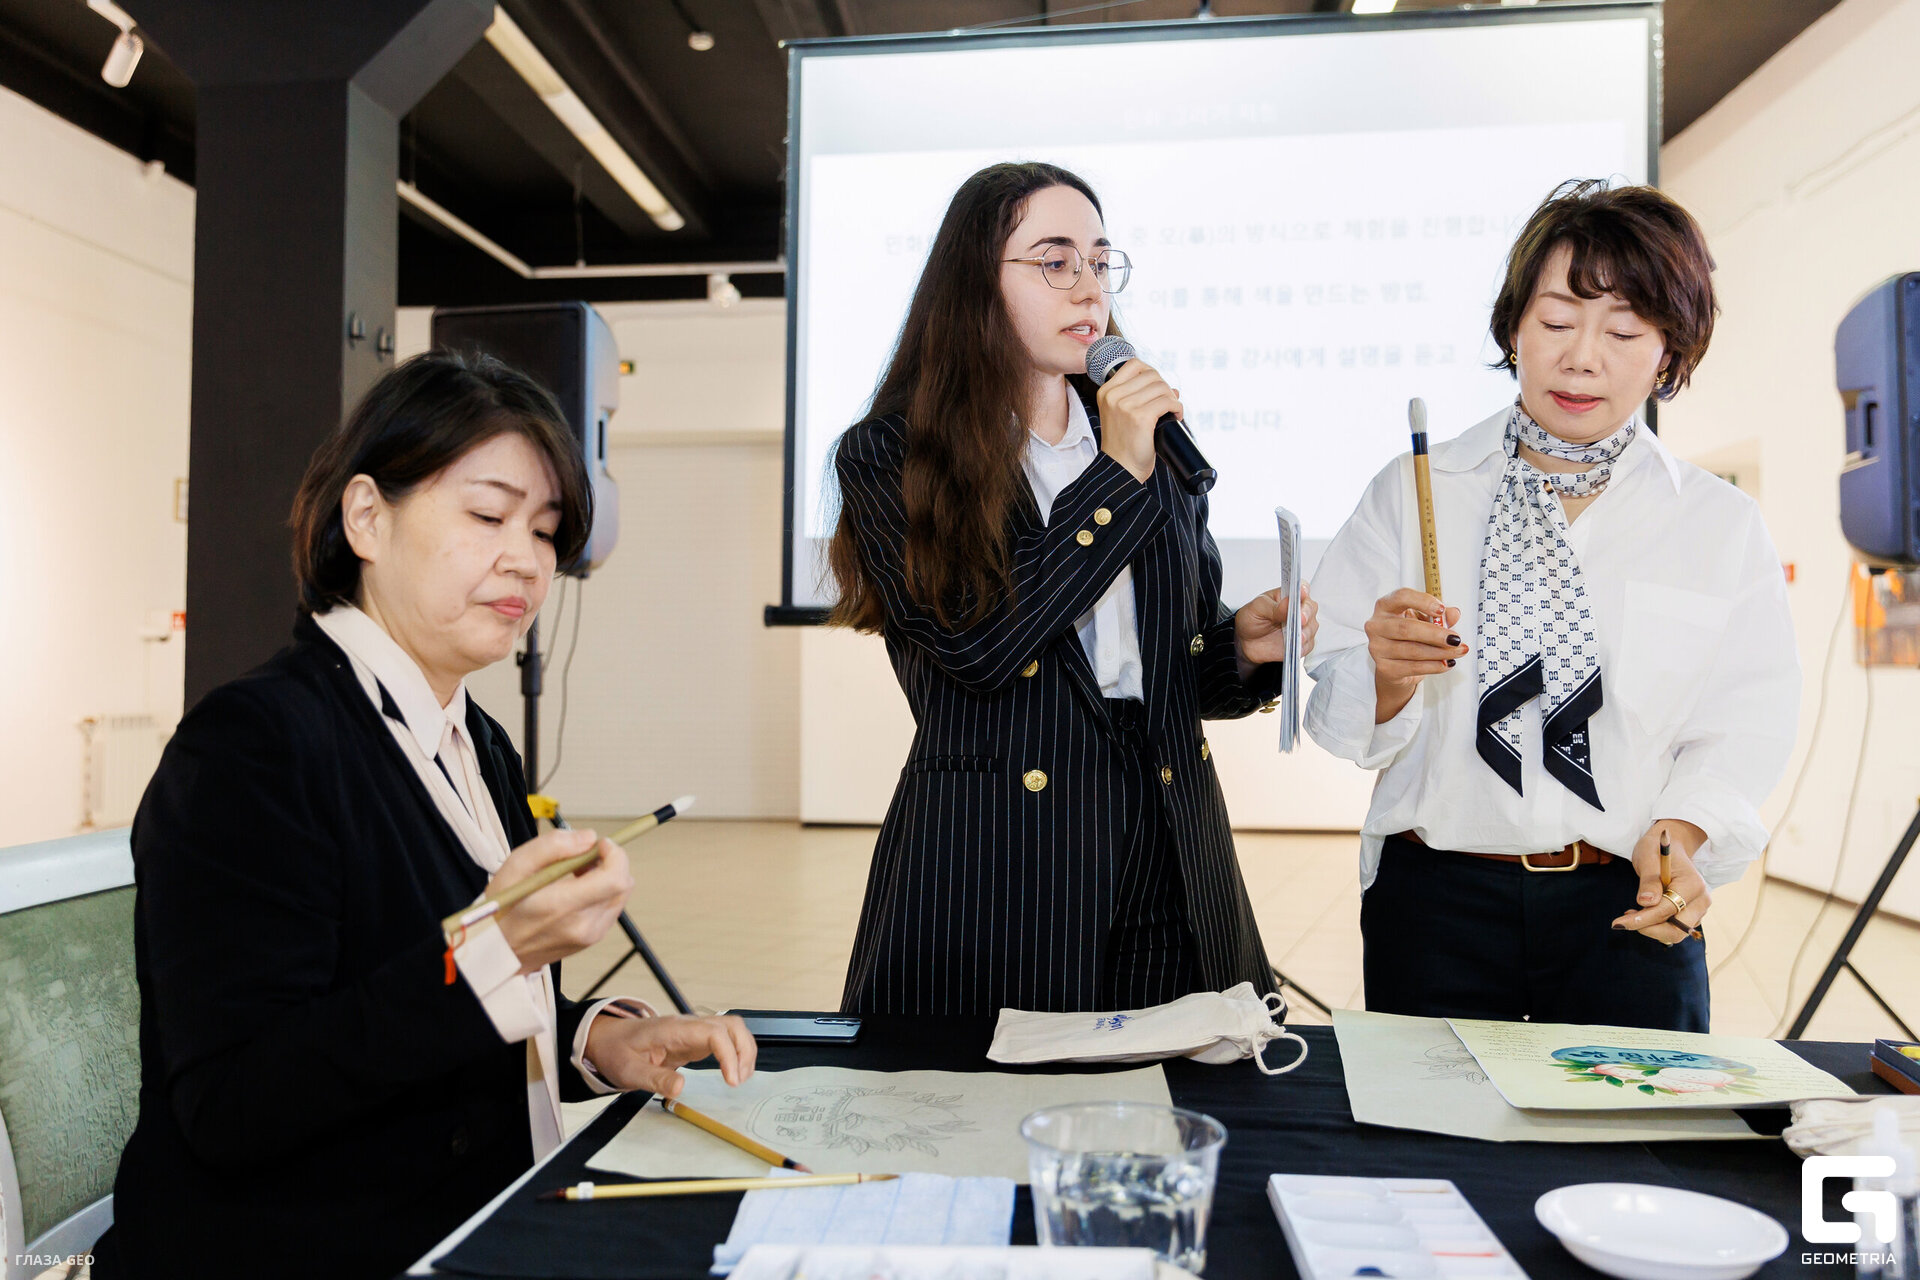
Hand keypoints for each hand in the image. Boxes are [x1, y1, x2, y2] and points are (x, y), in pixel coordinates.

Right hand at [488, 828, 632, 973]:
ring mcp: (590, 935)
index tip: (600, 844)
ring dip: (607, 876)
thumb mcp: (516, 866)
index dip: (615, 856)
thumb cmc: (504, 906)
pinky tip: (578, 889)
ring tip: (577, 873)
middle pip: (623, 885)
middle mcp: (582, 925)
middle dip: (610, 862)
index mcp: (563, 906)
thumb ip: (552, 846)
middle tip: (584, 857)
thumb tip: (588, 837)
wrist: (498, 949)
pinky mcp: (592, 939)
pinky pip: (612, 907)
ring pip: (620, 895)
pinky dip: (603, 892)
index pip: (615, 879)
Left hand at [583, 1012, 757, 1096]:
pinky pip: (725, 1039)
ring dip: (744, 1051)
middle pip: (731, 1025)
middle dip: (744, 1051)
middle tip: (739, 1081)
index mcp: (673, 1029)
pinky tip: (734, 1072)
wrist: (608, 1039)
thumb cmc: (617, 1052)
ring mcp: (694, 1030)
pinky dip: (736, 1053)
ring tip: (741, 1078)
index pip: (713, 1032)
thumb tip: (681, 1088)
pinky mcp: (695, 1039)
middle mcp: (688, 1025)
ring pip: (732, 1029)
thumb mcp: (628, 1071)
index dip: (729, 1054)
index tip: (732, 1080)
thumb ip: (655, 1079)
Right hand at [1094, 357, 1180, 482]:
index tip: (1157, 388)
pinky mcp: (1141, 417)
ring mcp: (1126, 406)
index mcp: (1106, 392)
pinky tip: (1176, 416)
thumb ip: (1138, 397)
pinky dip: (1177, 408)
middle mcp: (1113, 396)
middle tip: (1166, 404)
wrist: (1120, 470)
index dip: (1151, 373)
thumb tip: (1172, 389)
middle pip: (1151, 375)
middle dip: (1164, 388)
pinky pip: (1168, 401)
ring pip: (1161, 387)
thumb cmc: (1123, 445)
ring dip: (1172, 399)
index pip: (1134, 364)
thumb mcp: (1121, 415)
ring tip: (1172, 411)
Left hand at [1234, 583, 1318, 670]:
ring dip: (1306, 631)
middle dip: (1306, 613)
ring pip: (1312, 627)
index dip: (1304, 590)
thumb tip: (1287, 603)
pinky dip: (1304, 646)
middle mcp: (1297, 610)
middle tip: (1301, 619)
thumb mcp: (1257, 608)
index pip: (1301, 589)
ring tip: (1297, 636)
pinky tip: (1297, 645)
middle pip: (1311, 608)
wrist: (1245, 642)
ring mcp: (1300, 627)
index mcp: (1287, 596)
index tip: (1302, 593)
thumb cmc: (1252, 620)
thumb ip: (1273, 607)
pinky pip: (1308, 645)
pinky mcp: (1300, 643)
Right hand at [1366, 588, 1467, 722]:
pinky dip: (1434, 666)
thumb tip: (1453, 614)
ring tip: (1457, 652)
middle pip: (1406, 628)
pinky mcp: (1384, 668)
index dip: (1423, 602)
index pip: (1401, 597)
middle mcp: (1377, 625)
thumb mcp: (1425, 621)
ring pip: (1413, 650)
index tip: (1442, 610)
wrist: (1395, 664)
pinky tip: (1446, 664)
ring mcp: (1378, 648)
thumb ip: (1440, 616)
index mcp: (1385, 606)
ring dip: (1440, 653)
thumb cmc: (1409, 637)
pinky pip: (1413, 667)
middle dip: (1435, 634)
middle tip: (1455, 638)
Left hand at [1614, 819, 1710, 945]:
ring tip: (1631, 913)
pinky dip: (1656, 926)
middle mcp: (1701, 901)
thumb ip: (1648, 881)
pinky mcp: (1691, 914)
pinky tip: (1641, 913)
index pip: (1667, 911)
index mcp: (1693, 885)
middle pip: (1677, 930)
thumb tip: (1646, 903)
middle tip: (1624, 921)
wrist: (1671, 848)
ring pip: (1675, 933)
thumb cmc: (1657, 849)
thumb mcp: (1647, 858)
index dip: (1642, 919)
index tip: (1620, 922)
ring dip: (1651, 928)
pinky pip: (1673, 928)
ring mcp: (1698, 909)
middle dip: (1649, 929)